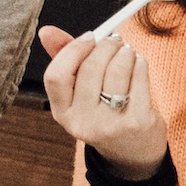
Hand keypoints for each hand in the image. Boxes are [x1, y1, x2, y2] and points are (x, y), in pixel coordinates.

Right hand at [39, 25, 168, 179]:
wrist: (133, 153)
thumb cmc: (103, 113)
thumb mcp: (78, 93)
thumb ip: (63, 58)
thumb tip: (46, 31)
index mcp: (62, 113)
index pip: (56, 76)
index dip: (72, 50)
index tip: (89, 37)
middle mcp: (82, 122)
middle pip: (89, 68)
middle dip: (105, 45)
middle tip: (114, 39)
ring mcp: (110, 124)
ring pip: (116, 70)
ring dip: (125, 52)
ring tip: (127, 52)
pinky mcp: (137, 122)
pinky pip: (139, 78)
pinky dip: (139, 63)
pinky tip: (138, 65)